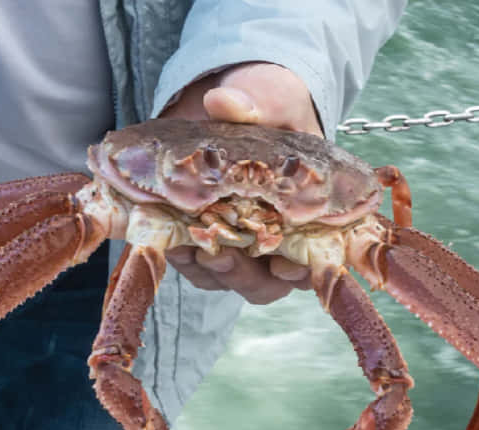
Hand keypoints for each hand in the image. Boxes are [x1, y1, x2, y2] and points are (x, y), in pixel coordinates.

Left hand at [160, 63, 318, 304]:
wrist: (232, 100)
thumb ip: (258, 104)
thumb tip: (222, 102)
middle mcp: (273, 239)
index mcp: (308, 215)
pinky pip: (192, 260)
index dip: (299, 272)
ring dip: (206, 269)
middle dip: (241, 275)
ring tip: (189, 249)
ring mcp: (236, 243)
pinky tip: (167, 236)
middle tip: (221, 258)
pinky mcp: (202, 236)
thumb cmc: (271, 105)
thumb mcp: (273, 97)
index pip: (310, 262)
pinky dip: (181, 253)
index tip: (283, 265)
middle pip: (262, 283)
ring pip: (224, 277)